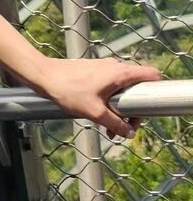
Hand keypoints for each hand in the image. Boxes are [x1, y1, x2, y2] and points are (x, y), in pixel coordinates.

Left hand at [34, 57, 162, 139]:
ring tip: (109, 129)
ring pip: (122, 90)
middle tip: (124, 129)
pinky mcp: (94, 72)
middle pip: (137, 88)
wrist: (43, 76)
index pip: (151, 74)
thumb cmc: (68, 90)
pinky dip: (109, 102)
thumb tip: (128, 133)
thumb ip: (115, 123)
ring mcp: (104, 68)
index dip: (156, 91)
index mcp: (120, 73)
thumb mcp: (95, 112)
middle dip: (133, 111)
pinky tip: (99, 117)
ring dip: (119, 110)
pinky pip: (110, 88)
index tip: (148, 111)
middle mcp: (115, 67)